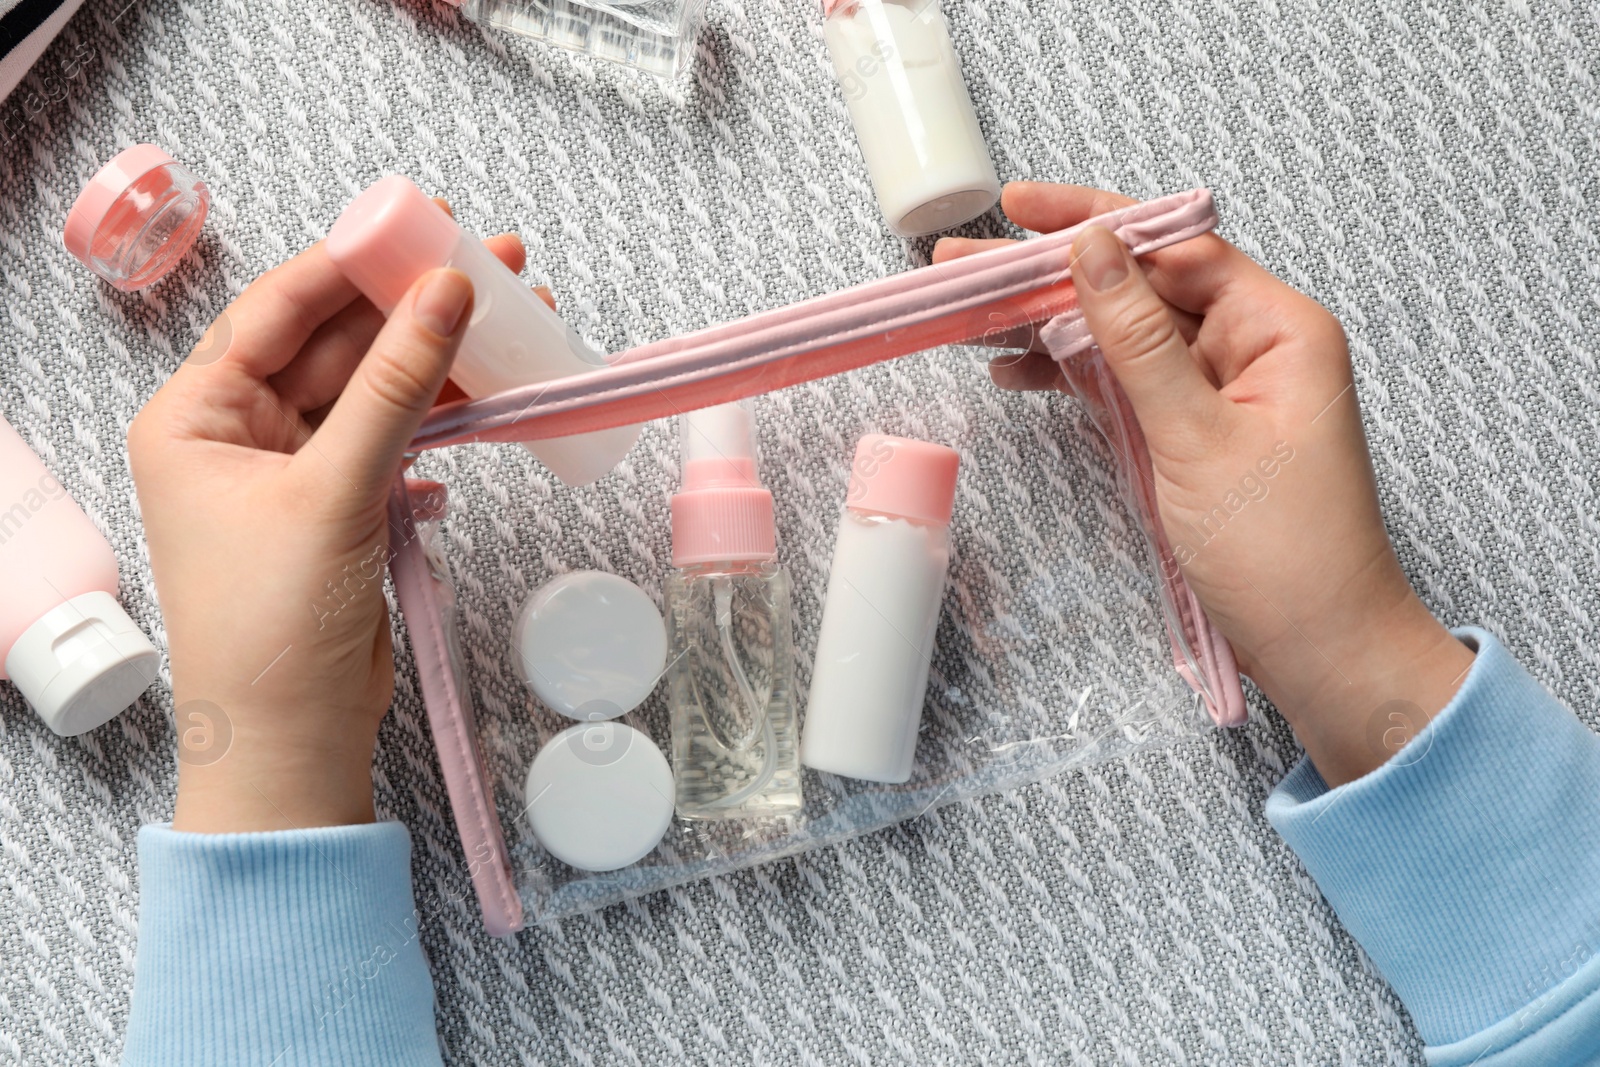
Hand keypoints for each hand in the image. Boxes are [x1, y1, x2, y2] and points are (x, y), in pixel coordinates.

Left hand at [129, 203, 543, 830]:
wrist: (291, 741)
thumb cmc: (273, 622)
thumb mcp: (332, 491)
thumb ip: (394, 387)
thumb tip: (447, 290)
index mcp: (195, 417)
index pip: (277, 312)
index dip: (351, 264)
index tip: (422, 224)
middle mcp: (237, 434)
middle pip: (333, 344)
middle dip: (412, 308)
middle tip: (493, 263)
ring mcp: (293, 470)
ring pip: (372, 391)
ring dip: (438, 363)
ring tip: (515, 320)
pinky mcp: (342, 506)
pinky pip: (393, 439)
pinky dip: (438, 422)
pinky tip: (485, 399)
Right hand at [937, 183, 1473, 784]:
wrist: (1319, 648)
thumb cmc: (1282, 550)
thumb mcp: (1197, 436)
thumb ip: (1137, 341)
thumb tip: (1092, 250)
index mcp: (1277, 329)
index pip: (1175, 248)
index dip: (1094, 223)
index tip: (1019, 211)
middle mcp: (1249, 348)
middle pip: (1139, 287)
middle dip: (1054, 273)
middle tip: (968, 261)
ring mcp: (1217, 393)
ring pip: (1122, 338)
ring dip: (1050, 325)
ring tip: (971, 309)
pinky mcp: (1191, 435)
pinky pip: (1124, 387)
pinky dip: (1072, 377)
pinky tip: (1016, 368)